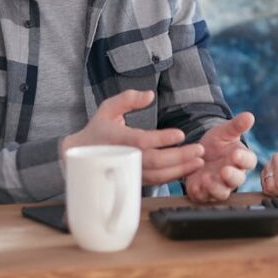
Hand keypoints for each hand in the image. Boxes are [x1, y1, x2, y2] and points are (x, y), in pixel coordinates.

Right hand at [61, 89, 205, 185]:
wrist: (78, 157)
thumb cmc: (97, 129)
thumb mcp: (107, 108)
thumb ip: (128, 98)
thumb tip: (150, 95)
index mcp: (116, 138)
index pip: (141, 141)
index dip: (161, 139)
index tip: (180, 134)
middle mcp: (123, 158)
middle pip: (154, 162)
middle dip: (179, 157)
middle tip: (199, 150)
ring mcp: (128, 172)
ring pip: (157, 176)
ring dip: (180, 170)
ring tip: (198, 161)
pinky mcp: (133, 181)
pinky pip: (155, 182)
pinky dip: (172, 177)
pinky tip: (187, 169)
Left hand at [184, 112, 257, 202]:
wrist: (197, 153)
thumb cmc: (216, 143)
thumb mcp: (224, 132)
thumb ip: (236, 125)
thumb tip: (249, 116)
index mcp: (241, 159)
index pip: (249, 161)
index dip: (243, 159)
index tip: (236, 154)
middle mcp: (232, 175)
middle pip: (237, 180)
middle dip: (231, 177)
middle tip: (225, 171)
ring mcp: (218, 186)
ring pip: (221, 192)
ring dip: (215, 187)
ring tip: (207, 178)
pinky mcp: (203, 193)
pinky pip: (203, 197)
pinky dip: (200, 192)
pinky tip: (196, 185)